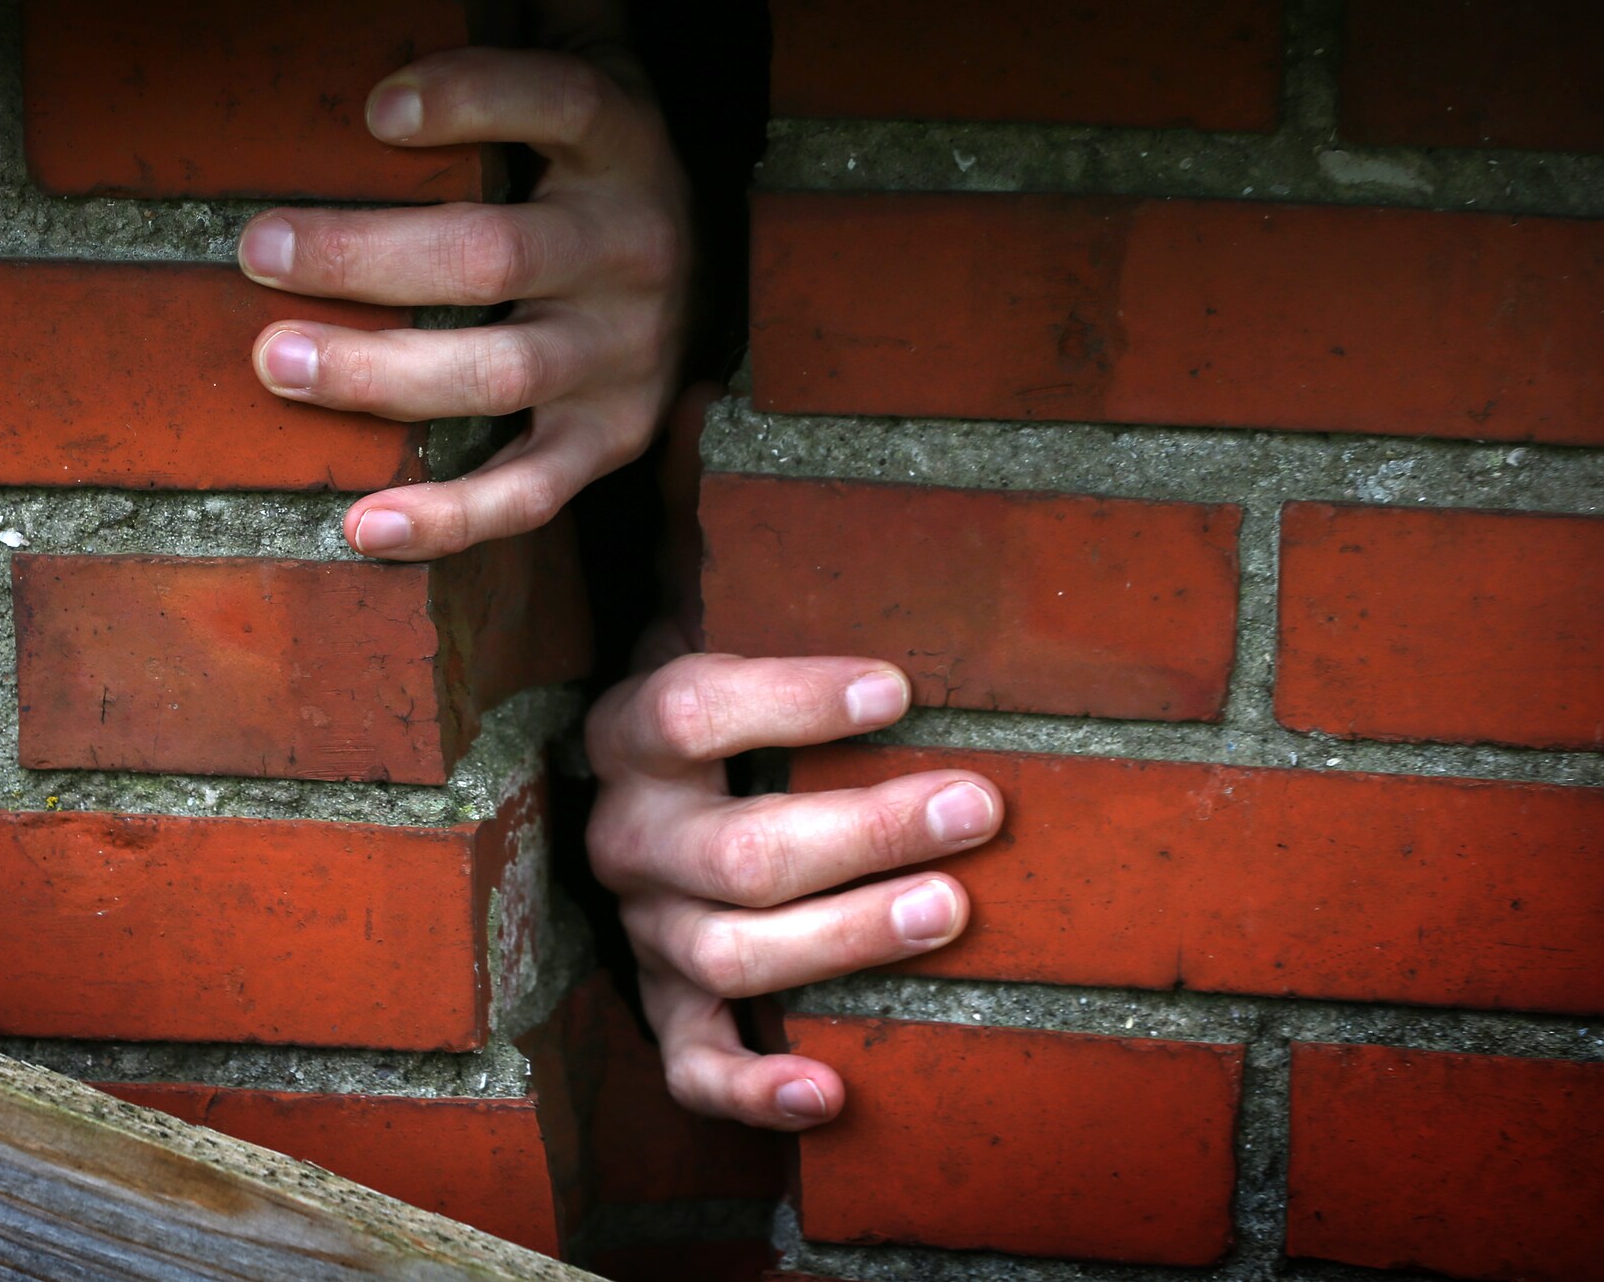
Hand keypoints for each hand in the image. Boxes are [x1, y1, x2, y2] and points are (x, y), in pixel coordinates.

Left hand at [238, 43, 689, 559]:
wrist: (721, 279)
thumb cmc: (607, 158)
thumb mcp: (605, 55)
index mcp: (625, 139)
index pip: (556, 102)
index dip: (471, 100)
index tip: (372, 110)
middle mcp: (635, 247)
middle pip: (496, 252)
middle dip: (368, 255)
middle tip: (253, 248)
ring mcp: (622, 355)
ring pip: (498, 370)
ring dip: (383, 373)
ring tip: (274, 360)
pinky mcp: (608, 442)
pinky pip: (531, 489)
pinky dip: (449, 519)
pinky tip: (360, 526)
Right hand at [585, 637, 1004, 1129]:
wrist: (638, 785)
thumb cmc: (720, 700)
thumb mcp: (715, 624)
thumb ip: (762, 590)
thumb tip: (837, 511)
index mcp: (630, 733)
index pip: (691, 710)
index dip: (793, 702)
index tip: (900, 690)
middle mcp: (628, 834)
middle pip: (738, 851)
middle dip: (868, 831)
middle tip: (975, 807)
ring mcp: (643, 926)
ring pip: (731, 952)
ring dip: (846, 938)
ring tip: (949, 910)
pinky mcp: (663, 1002)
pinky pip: (692, 1064)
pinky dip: (753, 1090)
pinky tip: (830, 1093)